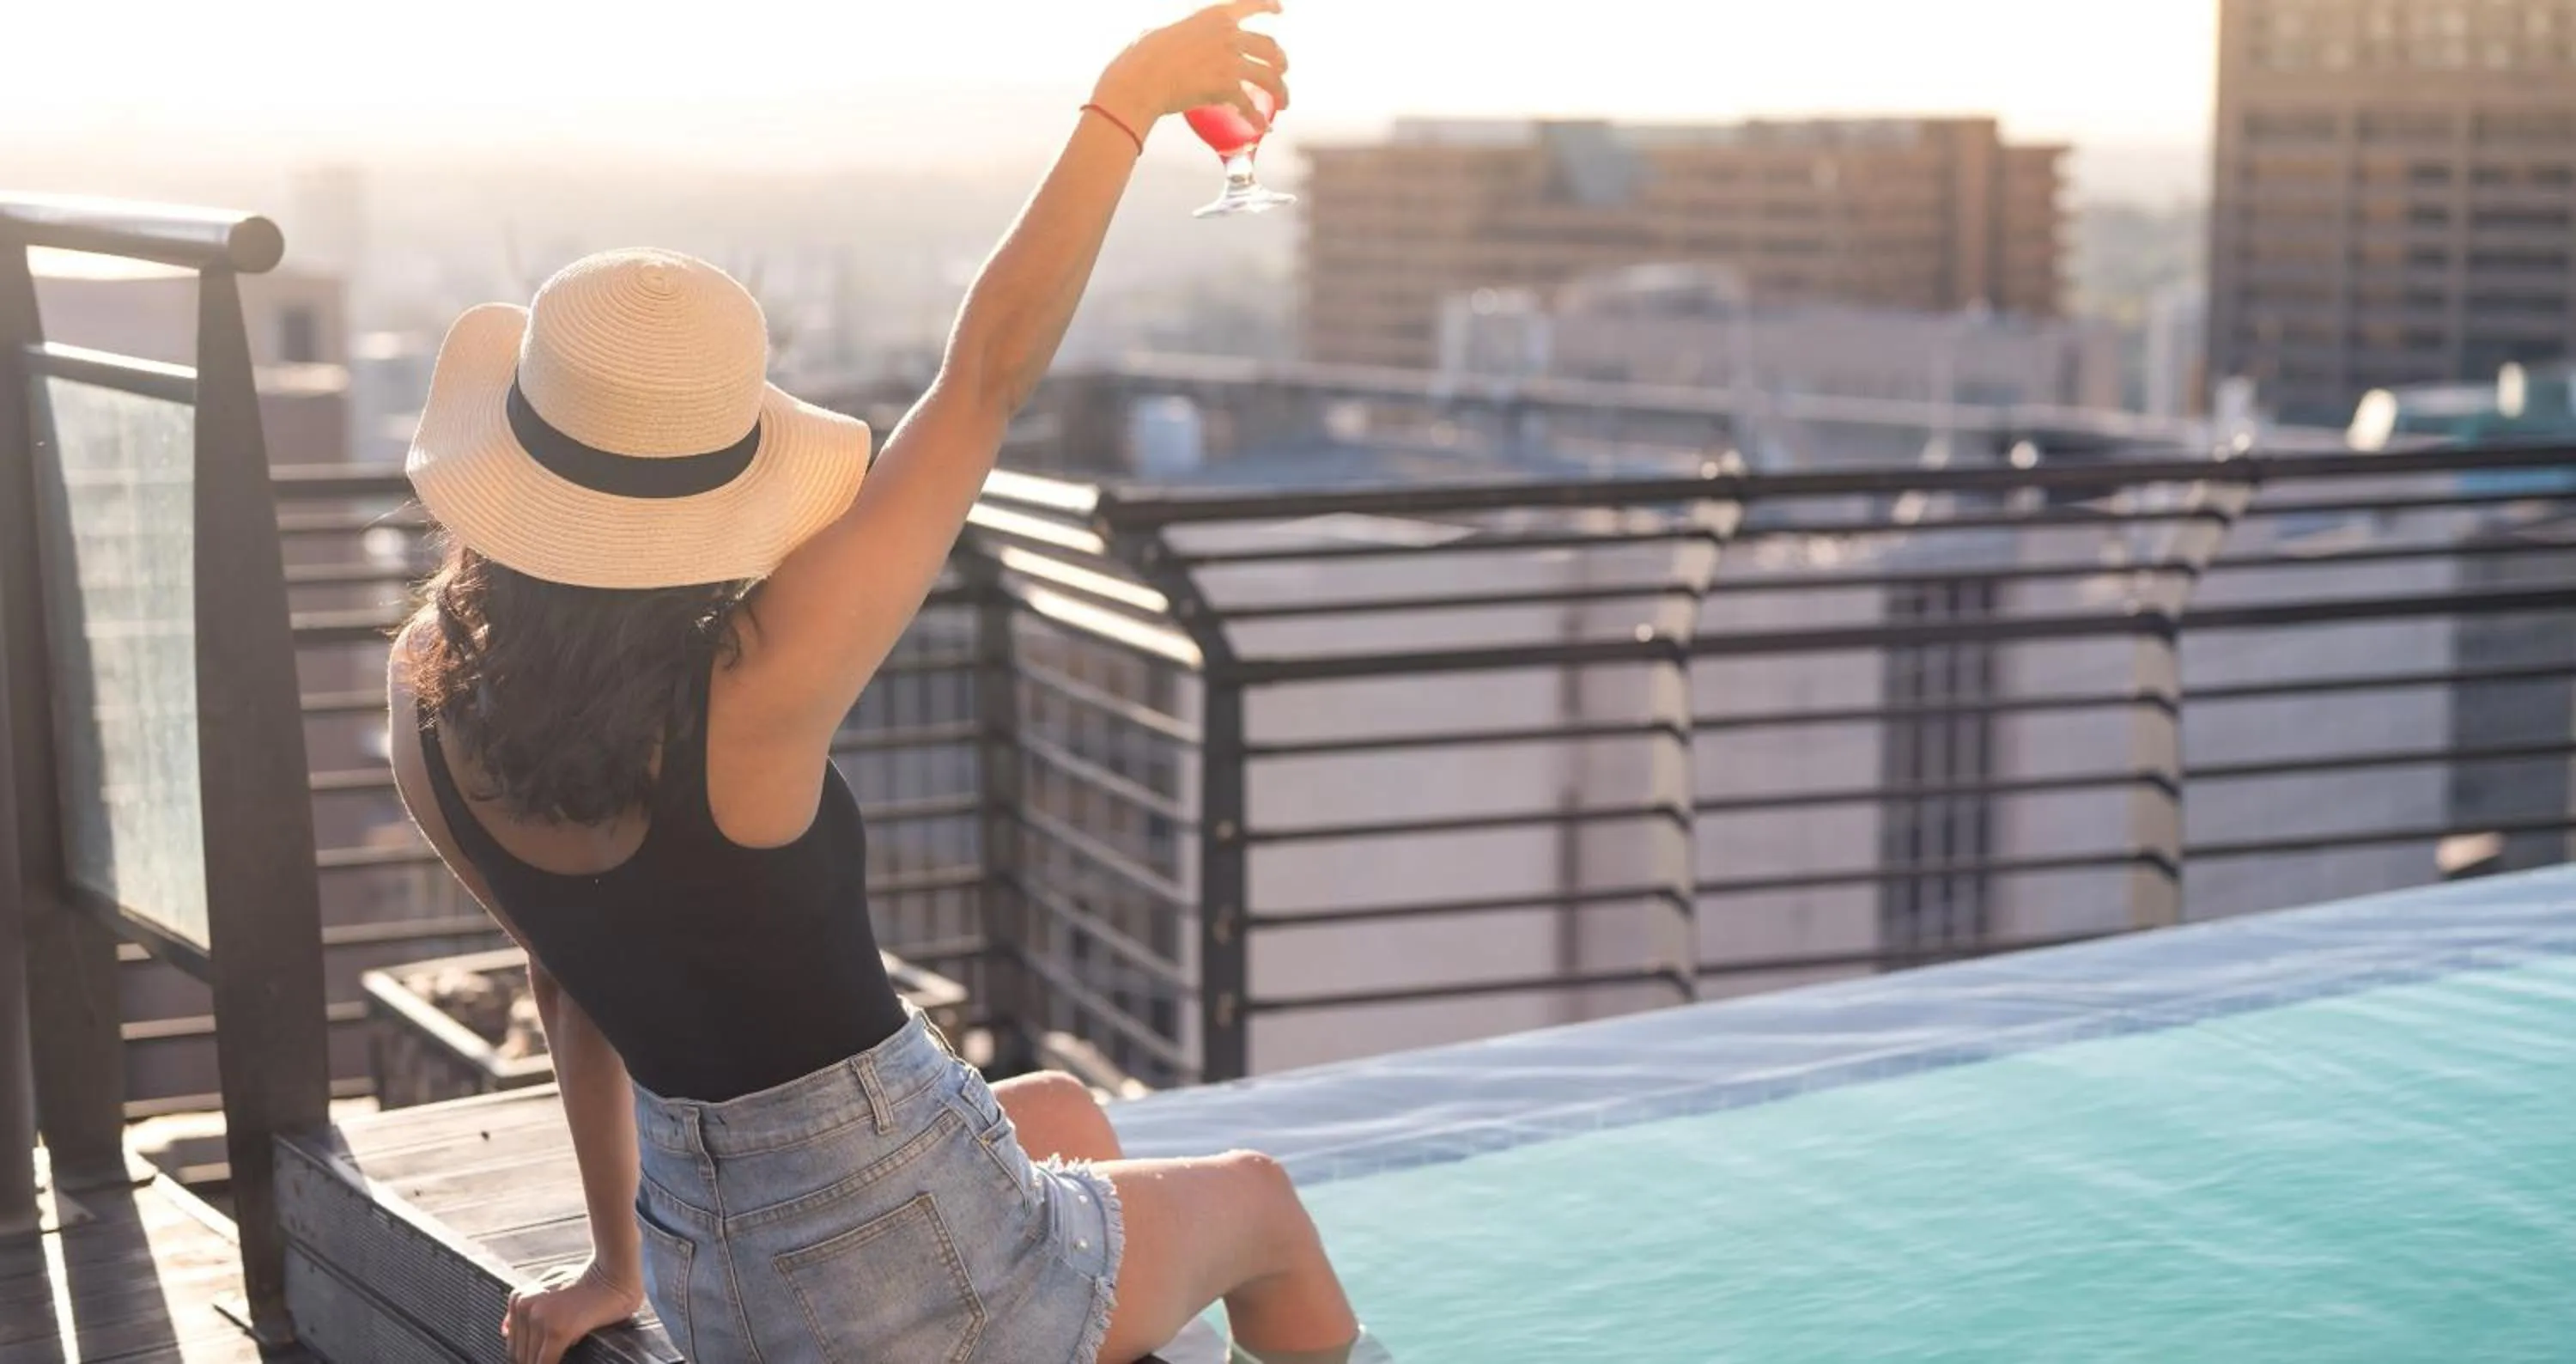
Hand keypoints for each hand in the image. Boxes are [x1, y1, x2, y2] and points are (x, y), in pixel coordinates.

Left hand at [501, 1258, 644, 1363]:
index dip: (527, 1356)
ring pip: (532, 1360)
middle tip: (549, 1359)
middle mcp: (525, 1307)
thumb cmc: (589, 1277)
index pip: (514, 1343)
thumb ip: (529, 1304)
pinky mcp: (558, 1330)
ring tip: (556, 1360)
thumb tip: (505, 1330)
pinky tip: (566, 1363)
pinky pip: (547, 1362)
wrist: (615, 1272)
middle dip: (533, 1362)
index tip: (540, 1357)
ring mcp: (540, 1318)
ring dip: (542, 1363)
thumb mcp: (550, 1283)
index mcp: (519, 1298)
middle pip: (520, 1354)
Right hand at [1094, 0, 1290, 133]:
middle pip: (1269, 47)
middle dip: (1280, 61)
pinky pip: (1250, 105)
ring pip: (1270, 77)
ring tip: (1284, 103)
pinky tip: (1262, 128)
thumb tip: (1184, 44)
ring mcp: (1230, 60)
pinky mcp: (1227, 86)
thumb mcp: (1171, 31)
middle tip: (1281, 73)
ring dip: (1281, 91)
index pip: (1250, 4)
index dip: (1269, 5)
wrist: (1141, 78)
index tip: (1279, 10)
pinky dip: (1257, 119)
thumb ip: (1189, 35)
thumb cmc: (1144, 56)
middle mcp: (1229, 35)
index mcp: (1215, 16)